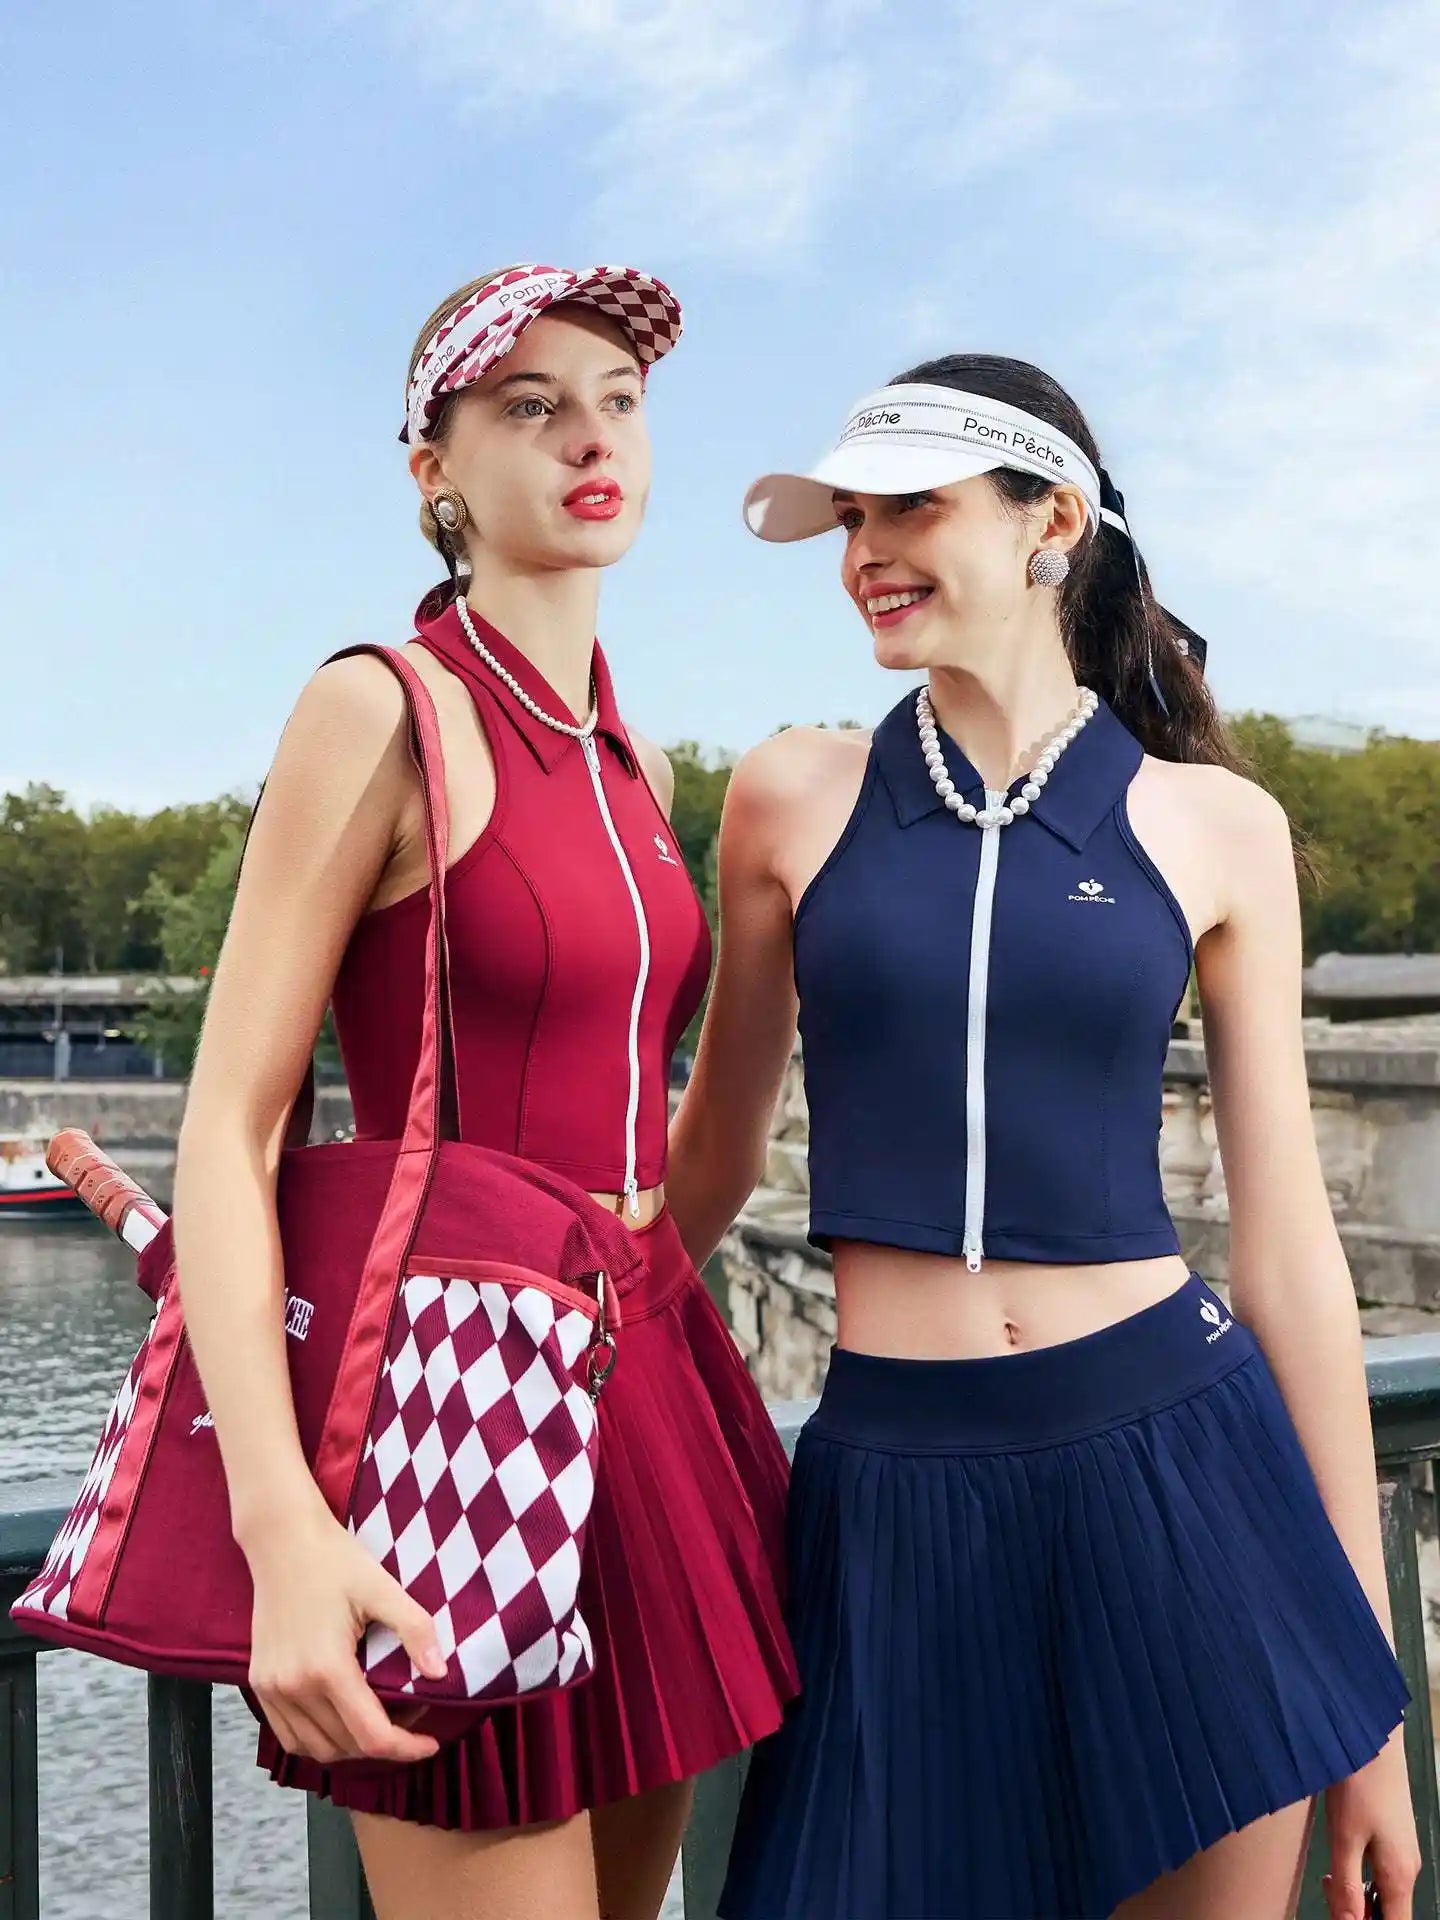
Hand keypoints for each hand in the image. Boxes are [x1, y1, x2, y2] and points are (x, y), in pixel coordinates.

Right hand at [246, 1505, 446, 1764]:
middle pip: (345, 1747)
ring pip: (315, 1749)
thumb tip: (440, 1674)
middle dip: (385, 1743)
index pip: (371, 1736)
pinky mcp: (259, 1684)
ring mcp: (271, 1689)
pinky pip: (289, 1735)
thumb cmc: (334, 1560)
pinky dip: (319, 1739)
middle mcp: (294, 1687)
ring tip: (380, 1722)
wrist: (282, 1541)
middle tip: (412, 1718)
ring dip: (351, 1747)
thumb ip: (415, 1630)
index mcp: (327, 1667)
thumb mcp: (382, 1588)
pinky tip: (342, 1719)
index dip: (406, 1749)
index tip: (431, 1744)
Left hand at [1322, 1729, 1419, 1919]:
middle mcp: (1408, 1868)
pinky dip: (1359, 1875)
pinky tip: (1338, 1858)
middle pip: (1388, 1913)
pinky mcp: (1393, 1836)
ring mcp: (1402, 1851)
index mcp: (1400, 1876)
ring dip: (1356, 1893)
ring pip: (1382, 1893)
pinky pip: (1380, 1872)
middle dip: (1357, 1913)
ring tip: (1328, 1875)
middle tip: (1327, 1889)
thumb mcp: (1344, 1838)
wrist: (1370, 1738)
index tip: (1342, 1917)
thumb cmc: (1357, 1785)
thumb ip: (1346, 1886)